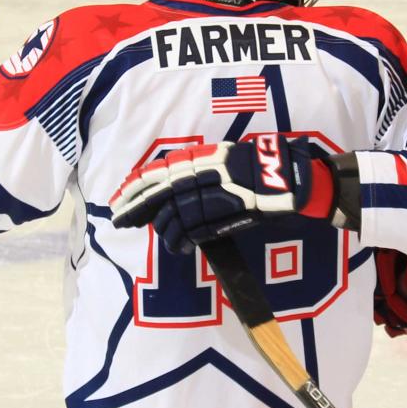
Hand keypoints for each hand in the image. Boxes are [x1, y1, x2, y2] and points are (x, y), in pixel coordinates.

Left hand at [109, 136, 334, 252]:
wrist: (288, 178)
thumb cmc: (257, 168)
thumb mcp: (223, 159)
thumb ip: (197, 169)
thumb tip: (169, 186)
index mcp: (199, 158)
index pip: (157, 172)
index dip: (135, 185)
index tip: (119, 196)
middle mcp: (200, 173)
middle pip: (156, 193)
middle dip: (134, 208)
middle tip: (118, 221)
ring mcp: (210, 194)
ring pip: (173, 216)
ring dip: (164, 232)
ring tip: (165, 241)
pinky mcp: (221, 214)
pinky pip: (192, 230)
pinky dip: (182, 242)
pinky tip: (180, 249)